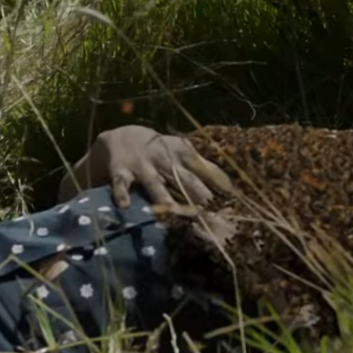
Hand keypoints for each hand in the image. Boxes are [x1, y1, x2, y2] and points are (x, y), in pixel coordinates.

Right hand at [57, 125, 233, 207]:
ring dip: (162, 196)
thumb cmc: (160, 151)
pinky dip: (121, 194)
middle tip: (209, 215)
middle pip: (183, 180)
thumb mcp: (182, 153)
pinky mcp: (121, 171)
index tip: (231, 204)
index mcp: (183, 154)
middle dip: (197, 196)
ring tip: (171, 209)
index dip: (218, 187)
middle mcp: (164, 159)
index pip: (204, 171)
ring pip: (154, 183)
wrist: (123, 137)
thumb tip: (230, 186)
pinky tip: (124, 206)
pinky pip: (121, 184)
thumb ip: (204, 167)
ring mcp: (142, 165)